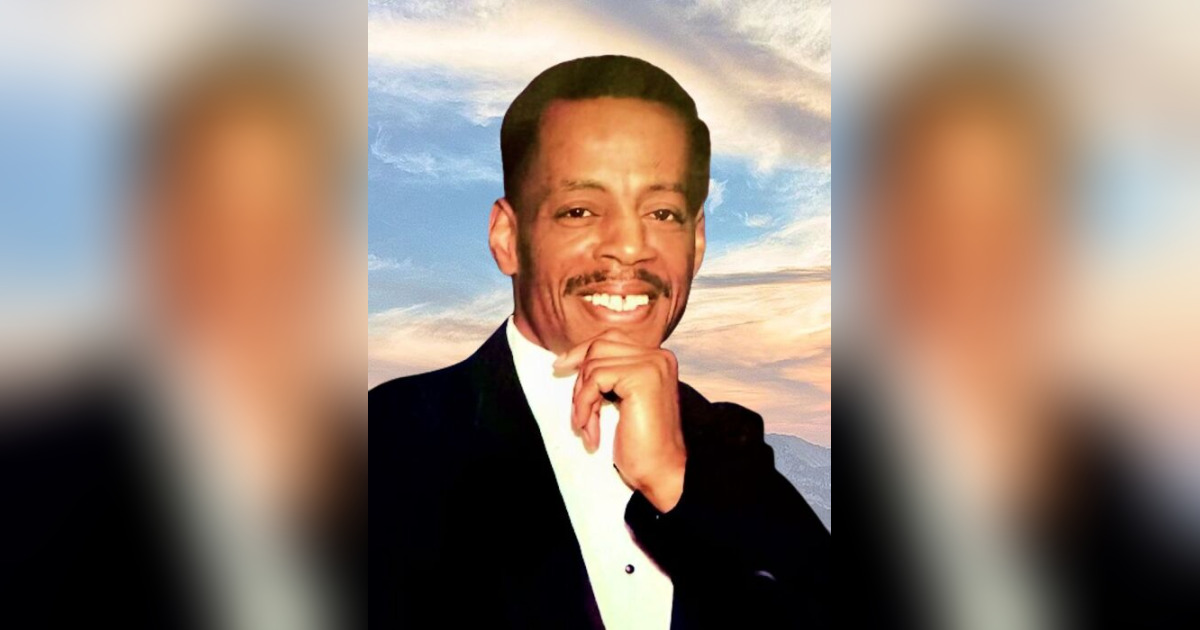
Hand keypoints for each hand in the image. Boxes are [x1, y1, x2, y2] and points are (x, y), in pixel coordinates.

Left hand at [554, 329, 686, 511]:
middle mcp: (659, 356)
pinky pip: (595, 379)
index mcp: (657, 358)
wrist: (661, 471)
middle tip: (579, 413)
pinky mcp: (642, 377)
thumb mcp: (621, 399)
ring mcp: (652, 364)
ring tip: (587, 427)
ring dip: (581, 399)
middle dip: (580, 378)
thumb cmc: (641, 443)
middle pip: (599, 346)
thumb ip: (608, 375)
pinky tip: (591, 431)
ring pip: (593, 364)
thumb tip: (568, 358)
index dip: (581, 352)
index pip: (609, 339)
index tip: (559, 366)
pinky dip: (585, 404)